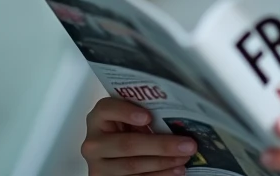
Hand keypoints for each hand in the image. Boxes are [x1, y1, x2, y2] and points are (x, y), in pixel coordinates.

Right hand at [81, 97, 197, 175]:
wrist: (110, 155)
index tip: (148, 117)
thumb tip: (178, 120)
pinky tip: (175, 170)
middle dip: (160, 145)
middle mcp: (93, 143)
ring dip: (163, 163)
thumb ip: (143, 115)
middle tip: (187, 145)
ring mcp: (98, 166)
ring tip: (184, 158)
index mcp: (98, 119)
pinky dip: (159, 175)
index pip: (106, 109)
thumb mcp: (129, 119)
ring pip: (132, 165)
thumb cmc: (125, 130)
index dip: (126, 112)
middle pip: (127, 144)